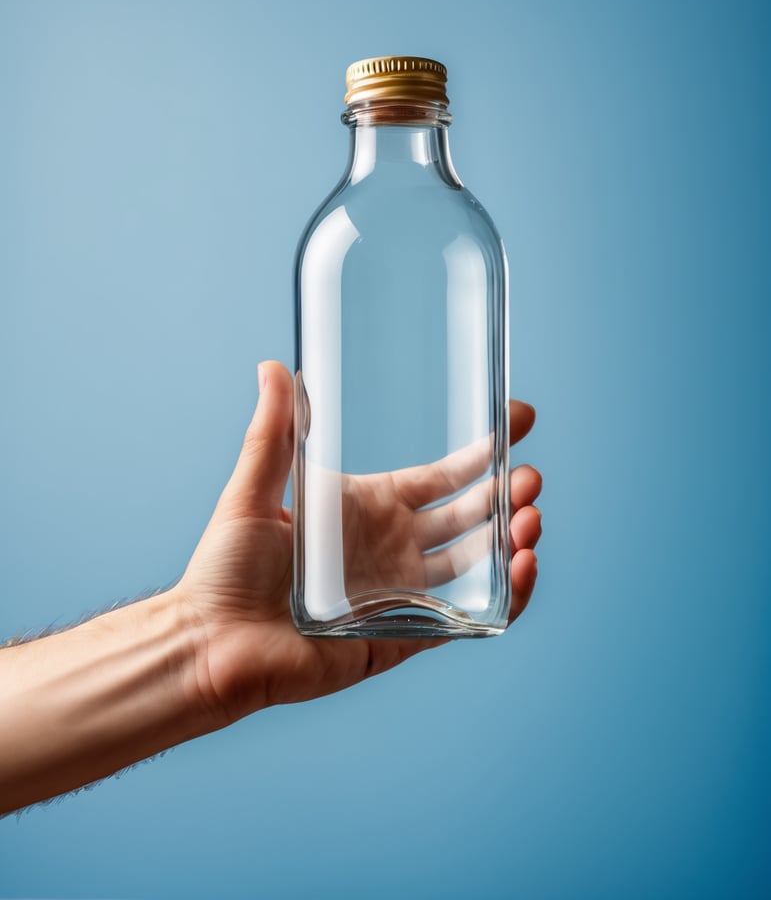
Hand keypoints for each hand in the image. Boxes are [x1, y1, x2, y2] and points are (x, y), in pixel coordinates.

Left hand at [175, 361, 541, 727]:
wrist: (210, 643)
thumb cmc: (225, 568)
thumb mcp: (252, 489)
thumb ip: (273, 431)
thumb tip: (272, 365)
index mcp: (367, 508)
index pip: (441, 477)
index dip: (481, 453)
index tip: (519, 420)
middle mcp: (391, 548)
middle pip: (469, 516)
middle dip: (508, 493)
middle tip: (532, 476)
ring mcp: (401, 593)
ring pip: (477, 562)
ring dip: (512, 538)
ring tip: (531, 517)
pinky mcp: (404, 636)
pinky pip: (468, 617)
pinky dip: (506, 596)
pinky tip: (523, 568)